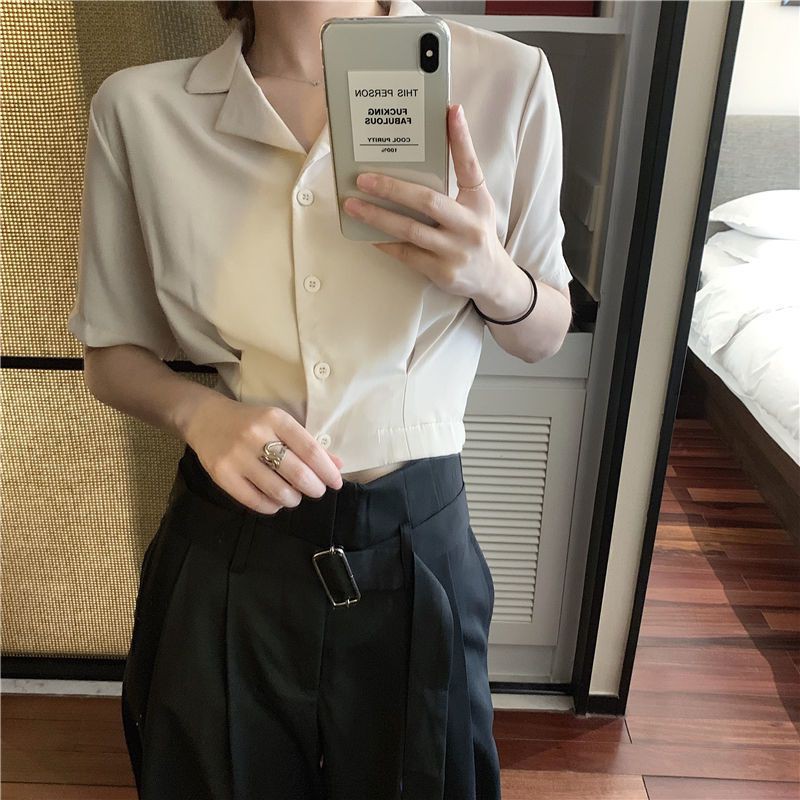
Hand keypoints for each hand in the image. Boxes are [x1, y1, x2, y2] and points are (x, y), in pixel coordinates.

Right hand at [184, 393, 343, 515]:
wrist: (205, 419)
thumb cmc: (251, 422)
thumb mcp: (280, 424)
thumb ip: (308, 444)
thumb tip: (337, 466)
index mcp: (276, 419)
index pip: (311, 450)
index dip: (328, 471)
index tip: (336, 483)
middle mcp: (256, 436)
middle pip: (297, 473)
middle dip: (315, 488)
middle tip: (317, 491)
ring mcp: (237, 456)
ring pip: (278, 491)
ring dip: (294, 499)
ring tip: (295, 496)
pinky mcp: (222, 475)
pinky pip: (255, 501)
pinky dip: (272, 506)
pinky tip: (276, 501)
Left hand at [342, 103, 506, 300]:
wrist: (492, 278)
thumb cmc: (476, 232)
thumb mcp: (476, 202)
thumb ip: (459, 175)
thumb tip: (437, 136)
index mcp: (478, 202)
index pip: (469, 166)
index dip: (461, 138)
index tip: (450, 110)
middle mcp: (469, 226)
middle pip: (427, 201)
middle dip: (392, 188)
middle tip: (363, 178)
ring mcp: (455, 251)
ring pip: (410, 230)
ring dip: (378, 216)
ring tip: (352, 205)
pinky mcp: (442, 272)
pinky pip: (406, 254)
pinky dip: (385, 242)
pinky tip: (367, 232)